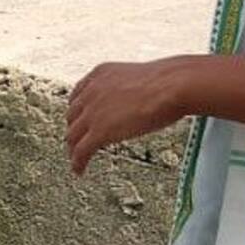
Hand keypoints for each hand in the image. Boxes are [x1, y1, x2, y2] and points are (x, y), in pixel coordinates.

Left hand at [67, 58, 192, 175]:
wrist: (173, 85)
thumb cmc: (169, 81)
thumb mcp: (139, 78)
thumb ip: (129, 88)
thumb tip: (141, 97)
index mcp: (100, 74)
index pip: (77, 95)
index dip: (77, 110)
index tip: (80, 118)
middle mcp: (91, 92)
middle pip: (72, 116)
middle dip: (75, 129)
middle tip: (79, 140)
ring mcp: (93, 112)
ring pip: (73, 135)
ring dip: (73, 149)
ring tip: (77, 158)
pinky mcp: (100, 131)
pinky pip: (82, 151)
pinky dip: (78, 162)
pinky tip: (80, 170)